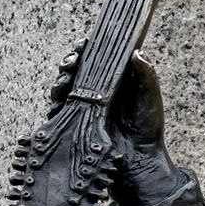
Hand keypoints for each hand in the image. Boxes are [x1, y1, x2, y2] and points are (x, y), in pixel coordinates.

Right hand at [48, 42, 176, 205]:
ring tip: (64, 80)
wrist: (140, 161)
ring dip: (60, 81)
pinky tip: (58, 102)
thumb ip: (145, 74)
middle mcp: (95, 92)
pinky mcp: (74, 125)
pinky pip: (58, 111)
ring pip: (63, 88)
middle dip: (69, 62)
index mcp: (112, 81)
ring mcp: (83, 108)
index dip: (86, 49)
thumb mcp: (150, 98)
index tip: (84, 44)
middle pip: (75, 71)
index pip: (94, 59)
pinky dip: (55, 104)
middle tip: (73, 62)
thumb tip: (136, 52)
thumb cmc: (147, 128)